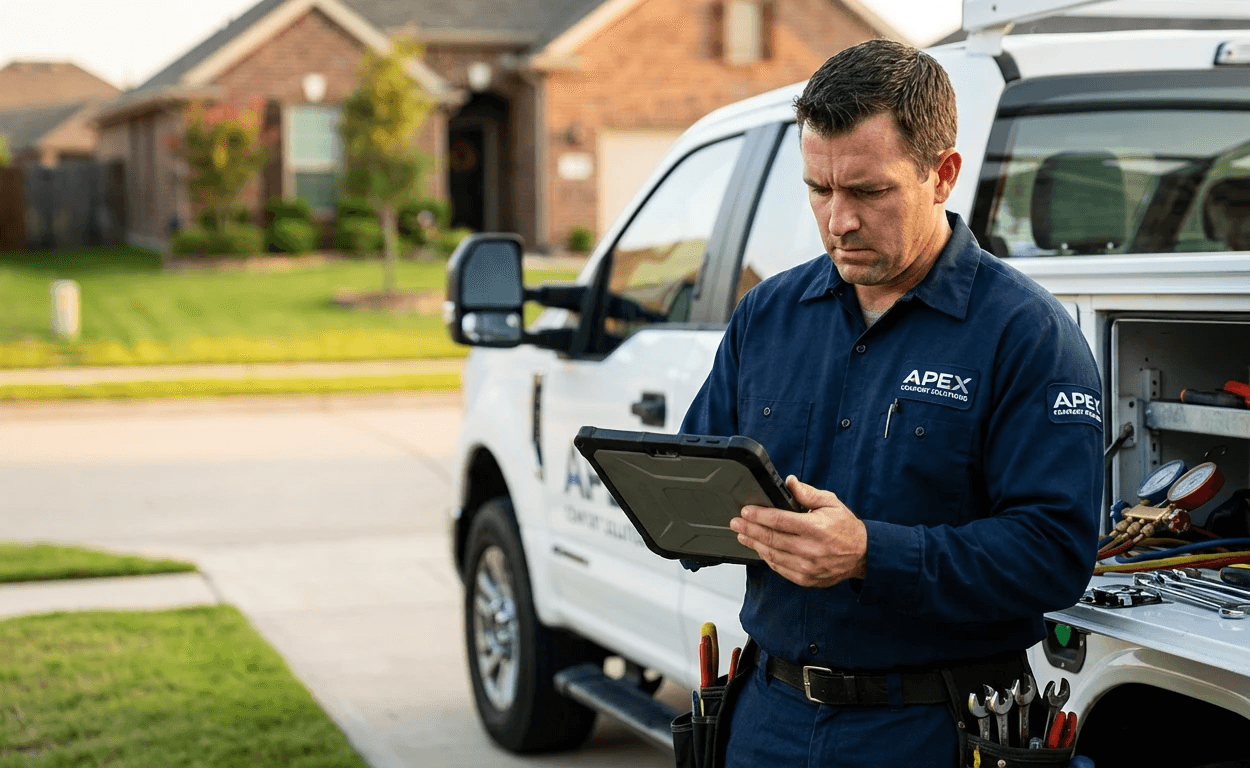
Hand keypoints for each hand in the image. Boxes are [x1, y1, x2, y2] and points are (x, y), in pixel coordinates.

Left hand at [730, 476, 866, 587]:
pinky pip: (779, 568)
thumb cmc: (847, 528)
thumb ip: (808, 493)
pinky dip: (767, 558)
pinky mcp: (806, 579)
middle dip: (749, 530)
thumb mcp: (831, 503)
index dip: (759, 516)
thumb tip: (790, 482)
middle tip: (736, 523)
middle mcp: (810, 549)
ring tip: (742, 536)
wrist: (863, 555)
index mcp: (816, 528)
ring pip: (772, 555)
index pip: (779, 521)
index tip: (745, 511)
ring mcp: (807, 567)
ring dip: (754, 544)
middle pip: (771, 538)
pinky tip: (759, 549)